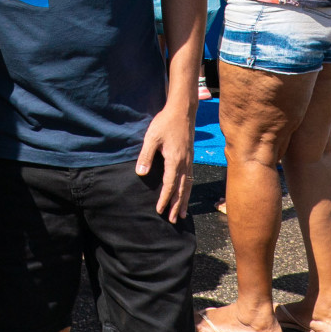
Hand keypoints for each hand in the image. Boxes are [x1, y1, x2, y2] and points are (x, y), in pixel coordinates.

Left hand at [137, 100, 194, 222]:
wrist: (182, 111)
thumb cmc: (165, 123)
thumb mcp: (151, 138)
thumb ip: (146, 156)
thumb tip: (140, 173)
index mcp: (174, 160)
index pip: (169, 185)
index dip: (164, 199)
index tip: (159, 210)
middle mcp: (184, 163)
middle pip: (181, 189)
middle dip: (176, 205)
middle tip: (172, 220)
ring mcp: (189, 161)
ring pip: (188, 186)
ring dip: (184, 201)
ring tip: (181, 214)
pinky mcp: (190, 158)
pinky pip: (190, 179)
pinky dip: (188, 190)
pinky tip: (185, 194)